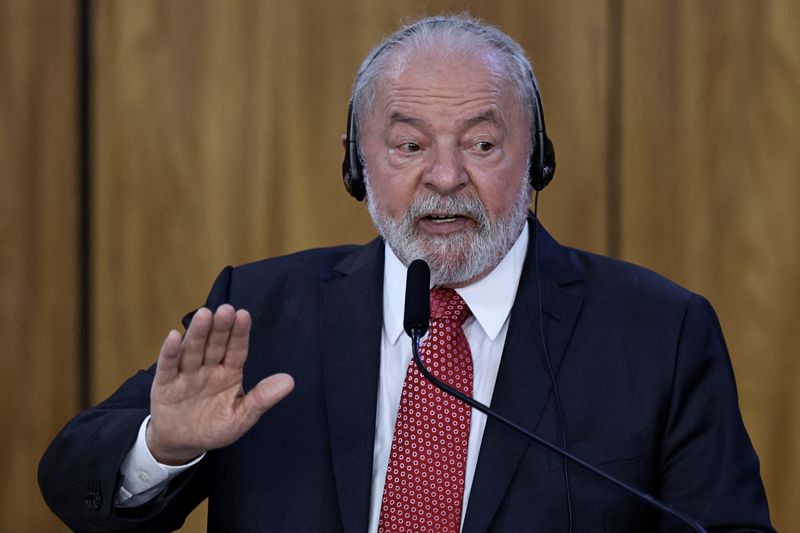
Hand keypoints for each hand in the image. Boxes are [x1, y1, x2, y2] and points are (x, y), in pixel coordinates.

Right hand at [146, 304, 293, 464]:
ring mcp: (186, 374)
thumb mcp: (241, 417)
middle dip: (221, 327)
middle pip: (215, 345)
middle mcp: (208, 368)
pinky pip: (168, 366)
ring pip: (193, 351)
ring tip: (204, 315)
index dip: (240, 333)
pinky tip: (174, 336)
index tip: (244, 315)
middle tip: (226, 309)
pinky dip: (170, 352)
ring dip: (198, 333)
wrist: (182, 443)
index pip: (236, 350)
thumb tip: (289, 381)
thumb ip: (262, 398)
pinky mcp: (165, 384)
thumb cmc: (214, 427)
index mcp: (229, 372)